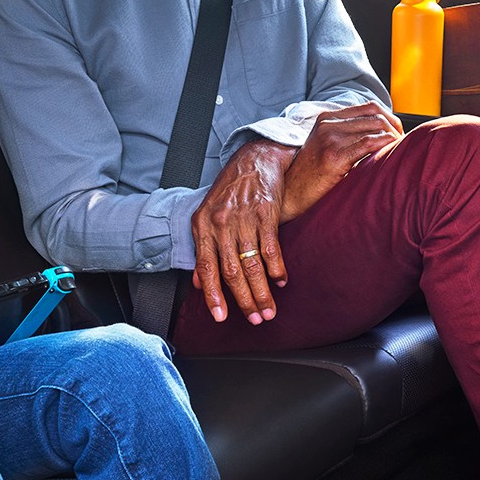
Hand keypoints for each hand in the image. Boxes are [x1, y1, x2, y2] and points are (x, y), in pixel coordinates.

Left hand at [192, 140, 296, 324]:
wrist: (253, 159)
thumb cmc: (230, 189)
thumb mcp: (207, 215)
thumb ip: (203, 249)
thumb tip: (199, 283)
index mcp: (203, 225)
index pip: (206, 267)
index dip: (213, 295)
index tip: (220, 317)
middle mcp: (221, 223)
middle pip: (231, 271)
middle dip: (244, 300)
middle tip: (254, 319)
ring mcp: (244, 218)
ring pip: (252, 264)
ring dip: (262, 291)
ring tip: (268, 310)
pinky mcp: (267, 213)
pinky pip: (271, 248)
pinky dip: (277, 268)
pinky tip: (280, 281)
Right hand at [280, 101, 401, 220]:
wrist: (290, 195)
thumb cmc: (311, 175)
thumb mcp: (326, 147)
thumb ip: (347, 135)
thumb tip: (380, 133)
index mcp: (327, 118)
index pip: (369, 107)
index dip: (389, 118)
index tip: (397, 133)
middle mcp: (328, 124)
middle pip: (375, 115)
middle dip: (395, 128)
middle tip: (403, 143)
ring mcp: (330, 138)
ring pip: (375, 127)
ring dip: (393, 137)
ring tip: (399, 150)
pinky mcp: (334, 156)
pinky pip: (369, 143)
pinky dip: (385, 145)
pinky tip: (391, 154)